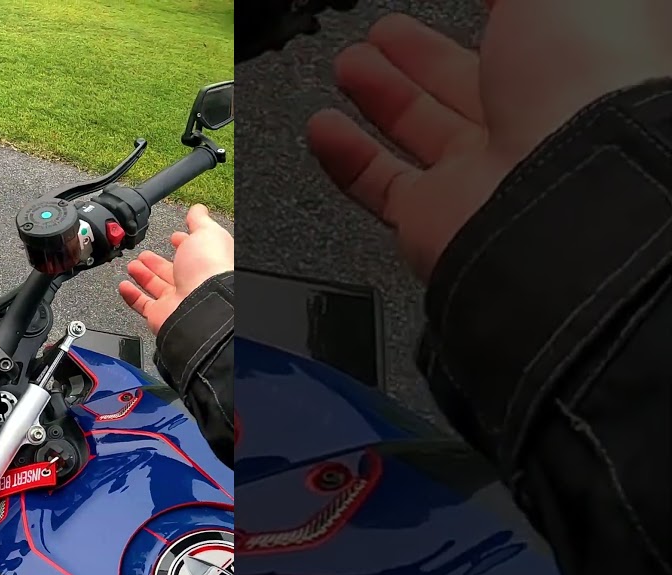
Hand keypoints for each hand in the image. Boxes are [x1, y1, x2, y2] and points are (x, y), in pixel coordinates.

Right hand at [119, 204, 232, 334]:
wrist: (202, 304)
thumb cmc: (209, 269)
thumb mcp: (206, 232)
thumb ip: (199, 220)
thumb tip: (198, 209)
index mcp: (205, 263)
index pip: (193, 252)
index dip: (182, 243)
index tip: (173, 237)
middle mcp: (192, 283)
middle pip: (171, 271)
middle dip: (157, 260)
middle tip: (145, 254)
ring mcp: (176, 300)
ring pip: (155, 287)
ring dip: (142, 275)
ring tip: (132, 264)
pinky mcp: (161, 315)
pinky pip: (142, 305)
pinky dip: (131, 296)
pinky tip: (123, 286)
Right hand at [307, 0, 671, 281]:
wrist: (568, 189)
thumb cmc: (584, 82)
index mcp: (569, 66)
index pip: (520, 34)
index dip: (487, 15)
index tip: (458, 3)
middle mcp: (527, 125)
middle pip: (461, 85)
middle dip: (417, 54)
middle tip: (385, 32)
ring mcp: (479, 178)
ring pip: (418, 133)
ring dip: (379, 96)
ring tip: (348, 66)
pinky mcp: (435, 219)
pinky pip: (381, 187)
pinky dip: (346, 160)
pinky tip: (323, 130)